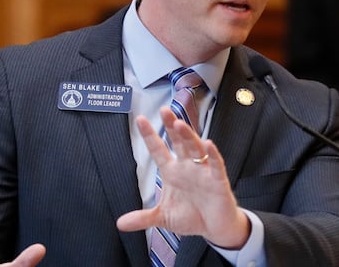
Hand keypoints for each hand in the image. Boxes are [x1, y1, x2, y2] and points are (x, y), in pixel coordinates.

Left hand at [116, 107, 249, 248]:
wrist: (214, 228)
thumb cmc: (191, 216)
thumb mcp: (163, 217)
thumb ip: (143, 218)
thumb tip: (120, 223)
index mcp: (172, 172)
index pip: (159, 150)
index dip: (149, 136)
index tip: (140, 120)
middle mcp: (187, 167)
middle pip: (178, 142)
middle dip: (171, 126)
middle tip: (164, 111)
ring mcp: (203, 172)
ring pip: (195, 149)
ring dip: (188, 136)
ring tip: (179, 125)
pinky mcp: (218, 181)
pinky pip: (215, 165)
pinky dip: (212, 155)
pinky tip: (208, 144)